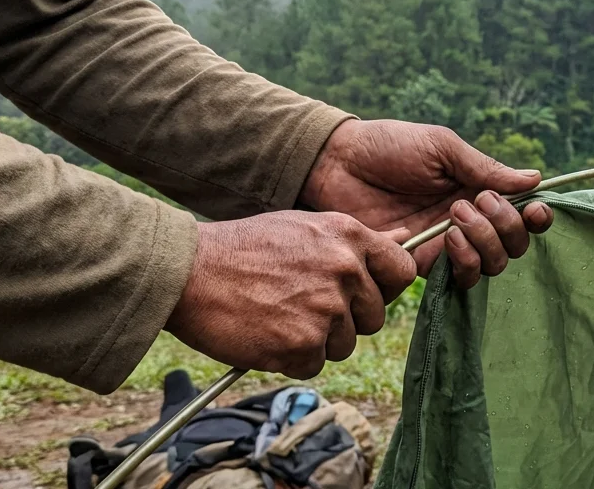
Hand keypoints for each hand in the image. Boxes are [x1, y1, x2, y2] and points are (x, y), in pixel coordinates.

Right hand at [165, 211, 415, 378]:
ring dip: (316, 340)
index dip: (383, 289)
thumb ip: (357, 240)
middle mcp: (345, 271)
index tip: (361, 294)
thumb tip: (405, 237)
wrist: (187, 271)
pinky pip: (313, 365)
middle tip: (301, 305)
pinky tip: (265, 333)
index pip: (401, 272)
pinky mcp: (302, 345)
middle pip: (373, 317)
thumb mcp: (306, 227)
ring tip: (277, 315)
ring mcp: (326, 309)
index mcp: (349, 236)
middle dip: (344, 319)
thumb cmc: (244, 248)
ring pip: (344, 345)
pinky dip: (291, 359)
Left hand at [298, 119, 554, 288]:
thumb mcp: (442, 147)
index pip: (519, 214)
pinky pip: (458, 278)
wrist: (338, 164)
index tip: (535, 209)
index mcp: (476, 190)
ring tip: (456, 216)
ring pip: (490, 266)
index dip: (534, 218)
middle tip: (473, 201)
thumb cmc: (389, 146)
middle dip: (505, 227)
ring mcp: (445, 245)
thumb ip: (485, 168)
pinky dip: (462, 261)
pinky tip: (446, 237)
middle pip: (512, 246)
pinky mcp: (421, 264)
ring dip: (485, 243)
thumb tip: (535, 179)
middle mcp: (467, 222)